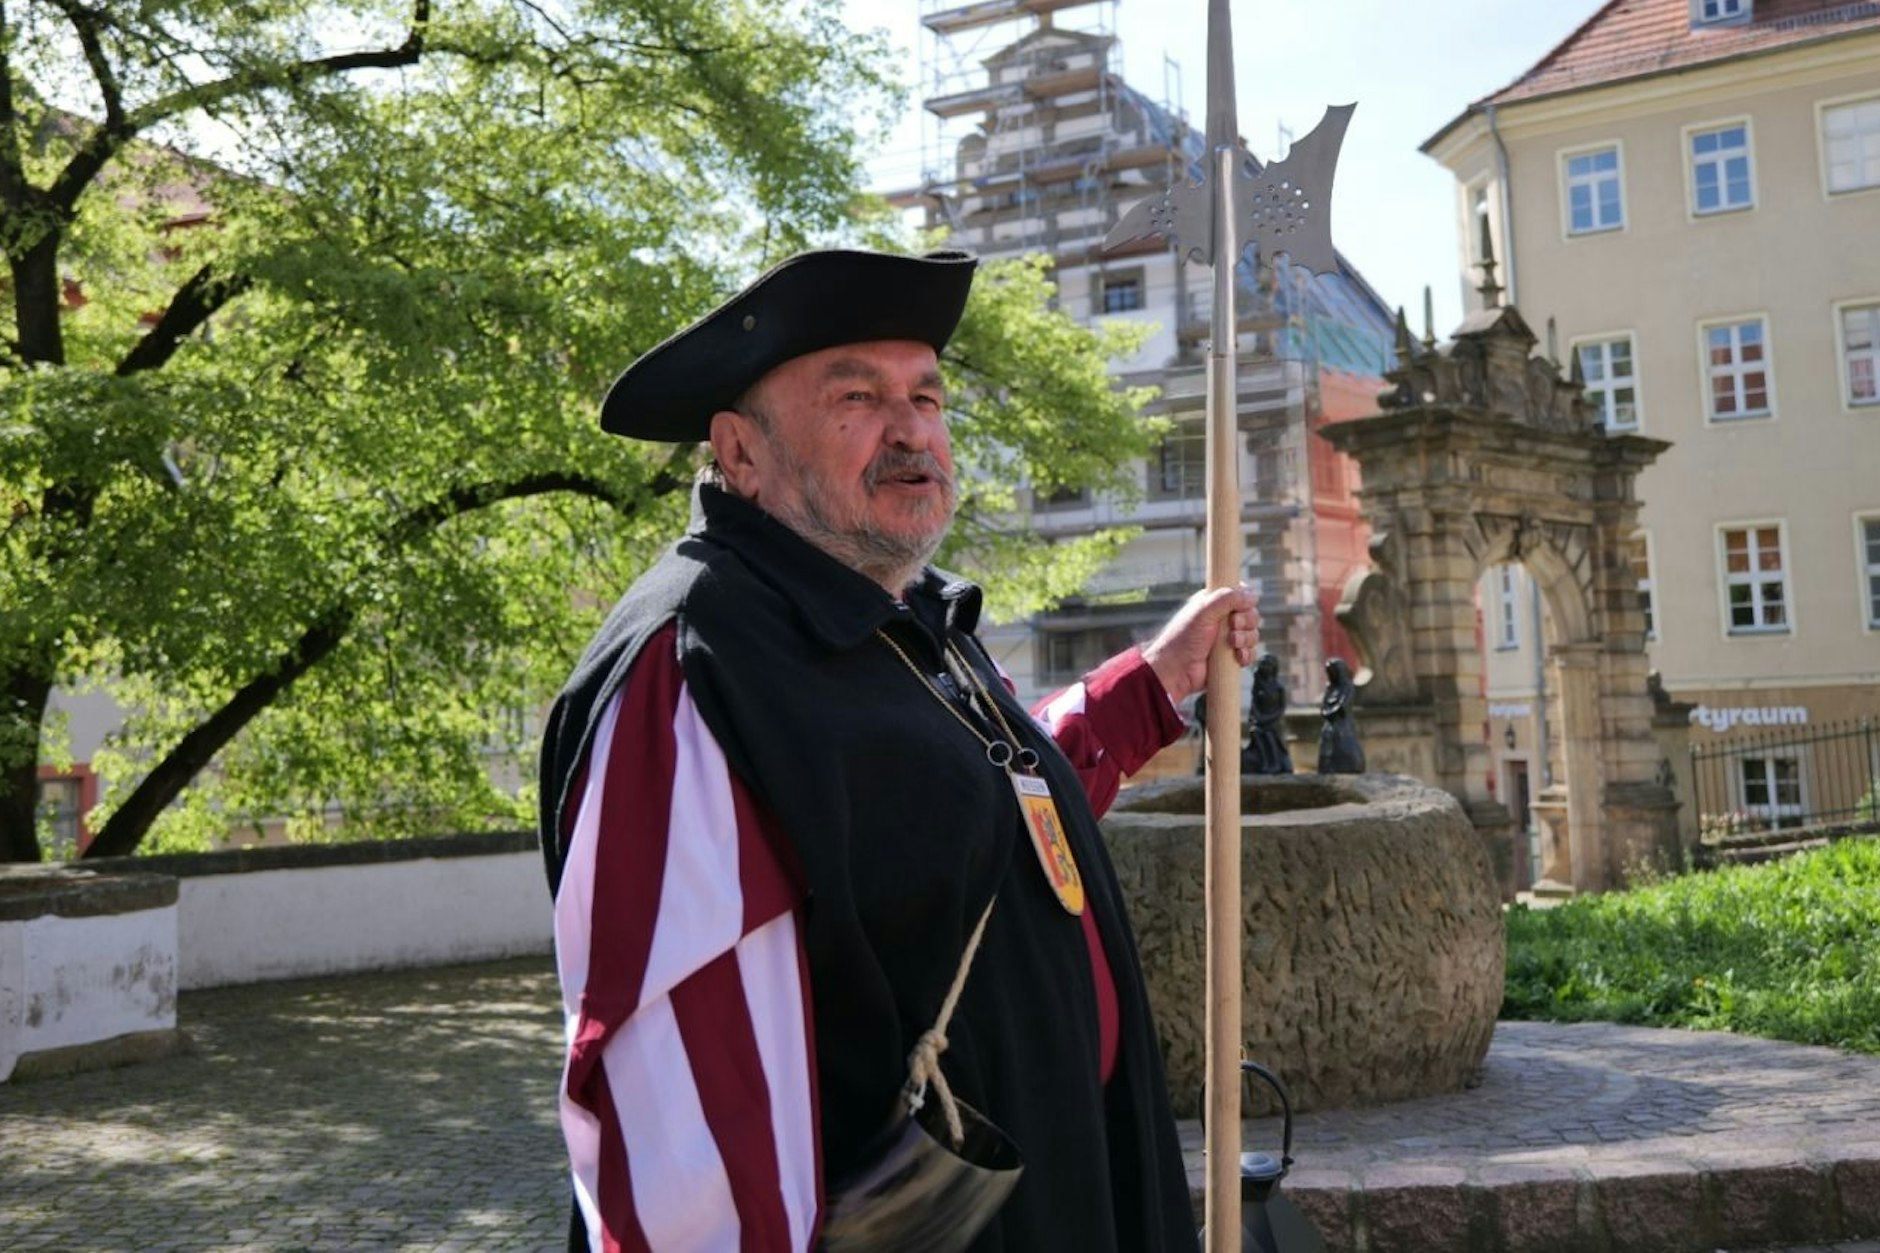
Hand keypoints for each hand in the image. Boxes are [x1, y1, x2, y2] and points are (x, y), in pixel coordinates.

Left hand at [1140, 585, 1258, 703]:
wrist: (1175, 670)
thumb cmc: (1183, 638)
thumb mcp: (1203, 611)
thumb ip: (1227, 598)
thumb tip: (1252, 596)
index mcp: (1214, 603)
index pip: (1241, 595)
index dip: (1245, 601)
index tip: (1239, 608)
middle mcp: (1222, 620)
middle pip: (1251, 615)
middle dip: (1246, 621)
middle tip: (1233, 626)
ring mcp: (1227, 639)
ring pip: (1252, 635)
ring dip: (1246, 639)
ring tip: (1232, 643)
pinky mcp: (1230, 658)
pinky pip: (1250, 653)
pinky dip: (1246, 655)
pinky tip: (1237, 657)